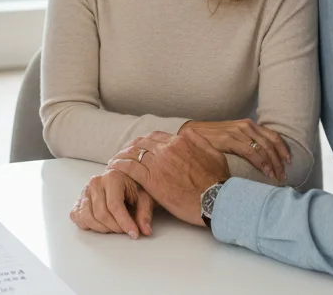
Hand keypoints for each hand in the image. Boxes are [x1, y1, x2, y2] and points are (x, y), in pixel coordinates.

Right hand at [70, 169, 154, 238]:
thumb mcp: (144, 198)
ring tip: (115, 227)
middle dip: (115, 227)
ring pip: (88, 218)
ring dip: (103, 228)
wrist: (121, 181)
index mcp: (112, 178)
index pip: (114, 205)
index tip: (134, 233)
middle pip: (101, 214)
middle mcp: (95, 183)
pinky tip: (103, 224)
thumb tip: (145, 230)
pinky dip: (90, 226)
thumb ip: (144, 214)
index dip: (124, 222)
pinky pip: (79, 218)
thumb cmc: (133, 189)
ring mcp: (84, 192)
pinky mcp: (78, 202)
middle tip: (126, 230)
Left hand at [109, 131, 230, 226]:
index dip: (146, 142)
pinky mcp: (152, 180)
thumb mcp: (214, 154)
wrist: (216, 200)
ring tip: (115, 160)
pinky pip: (130, 168)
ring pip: (134, 153)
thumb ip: (199, 141)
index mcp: (181, 142)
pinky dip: (120, 165)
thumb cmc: (218, 181)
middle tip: (124, 153)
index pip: (157, 136)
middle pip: (143, 143)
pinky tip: (114, 168)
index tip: (140, 147)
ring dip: (122, 155)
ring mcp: (158, 164)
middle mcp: (167, 149)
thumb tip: (188, 133)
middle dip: (131, 147)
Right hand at [179, 119, 289, 181]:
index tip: (289, 162)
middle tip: (284, 175)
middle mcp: (245, 126)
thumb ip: (246, 142)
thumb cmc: (212, 138)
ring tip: (276, 177)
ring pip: (263, 149)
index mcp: (248, 125)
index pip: (273, 136)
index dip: (283, 149)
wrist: (191, 133)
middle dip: (280, 161)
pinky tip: (266, 172)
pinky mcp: (228, 140)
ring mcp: (237, 132)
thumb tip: (261, 157)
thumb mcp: (232, 137)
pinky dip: (261, 163)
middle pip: (270, 144)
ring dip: (273, 164)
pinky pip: (251, 152)